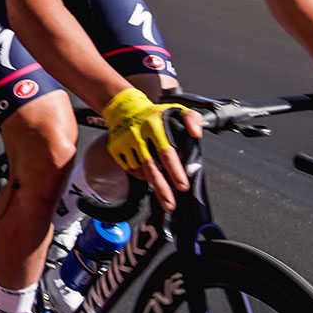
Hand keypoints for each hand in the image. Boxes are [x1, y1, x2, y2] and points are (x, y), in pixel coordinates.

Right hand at [100, 89, 201, 210]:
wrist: (124, 107)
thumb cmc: (155, 113)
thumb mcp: (177, 109)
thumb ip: (192, 119)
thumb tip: (197, 134)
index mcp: (155, 125)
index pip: (166, 152)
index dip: (175, 171)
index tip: (182, 186)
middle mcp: (138, 134)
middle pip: (151, 167)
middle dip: (161, 188)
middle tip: (170, 204)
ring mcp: (124, 142)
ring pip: (140, 170)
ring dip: (152, 181)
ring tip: (162, 188)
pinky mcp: (115, 148)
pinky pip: (130, 169)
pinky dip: (140, 174)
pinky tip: (148, 174)